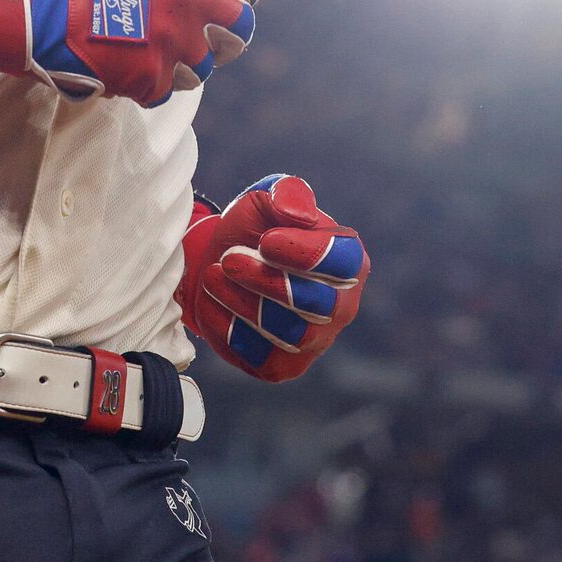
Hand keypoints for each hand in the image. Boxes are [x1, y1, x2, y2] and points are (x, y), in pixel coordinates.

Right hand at [0, 0, 256, 107]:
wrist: (37, 6)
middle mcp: (193, 6)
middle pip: (241, 26)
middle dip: (230, 29)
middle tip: (215, 33)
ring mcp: (175, 47)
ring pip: (206, 65)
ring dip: (188, 59)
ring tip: (160, 52)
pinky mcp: (153, 80)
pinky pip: (169, 87)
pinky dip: (153, 80)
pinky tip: (133, 67)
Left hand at [178, 175, 367, 380]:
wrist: (221, 265)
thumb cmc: (253, 230)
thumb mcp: (264, 199)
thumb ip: (285, 194)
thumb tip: (298, 213)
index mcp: (349, 260)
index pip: (343, 262)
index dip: (305, 254)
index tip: (266, 241)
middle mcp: (341, 306)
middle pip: (318, 304)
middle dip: (268, 282)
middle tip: (230, 260)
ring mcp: (315, 341)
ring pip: (289, 334)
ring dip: (245, 305)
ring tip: (213, 276)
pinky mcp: (283, 367)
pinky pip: (262, 359)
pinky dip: (231, 331)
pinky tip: (212, 302)